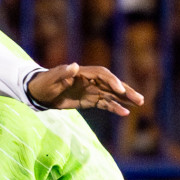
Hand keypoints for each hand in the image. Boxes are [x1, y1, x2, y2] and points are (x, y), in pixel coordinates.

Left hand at [27, 63, 143, 115]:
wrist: (39, 93)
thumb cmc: (44, 83)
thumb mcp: (51, 78)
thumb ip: (63, 72)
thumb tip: (73, 66)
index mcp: (83, 73)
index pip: (103, 75)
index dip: (112, 81)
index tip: (120, 90)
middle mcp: (91, 80)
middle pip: (112, 84)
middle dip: (126, 91)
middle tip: (140, 99)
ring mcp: (91, 90)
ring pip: (112, 94)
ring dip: (125, 99)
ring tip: (139, 104)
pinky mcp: (89, 100)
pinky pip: (105, 104)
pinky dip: (115, 108)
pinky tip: (125, 113)